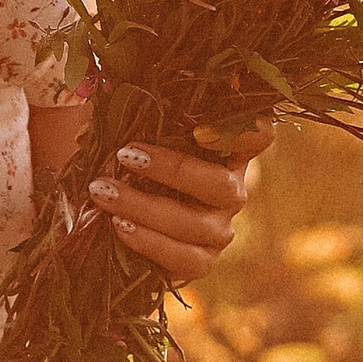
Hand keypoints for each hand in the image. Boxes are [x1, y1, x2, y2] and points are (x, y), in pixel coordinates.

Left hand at [87, 120, 275, 279]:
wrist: (123, 223)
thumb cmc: (132, 166)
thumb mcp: (141, 137)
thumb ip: (142, 119)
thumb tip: (115, 100)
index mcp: (227, 153)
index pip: (259, 136)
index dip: (245, 133)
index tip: (199, 131)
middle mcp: (233, 191)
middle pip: (221, 184)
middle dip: (169, 170)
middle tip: (124, 155)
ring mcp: (220, 229)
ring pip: (196, 224)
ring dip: (143, 207)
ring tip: (103, 192)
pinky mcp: (203, 261)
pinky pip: (184, 258)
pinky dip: (148, 242)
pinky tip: (118, 225)